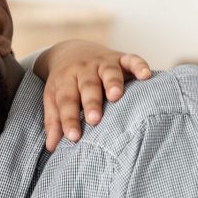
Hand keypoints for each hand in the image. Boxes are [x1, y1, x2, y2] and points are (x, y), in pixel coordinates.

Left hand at [34, 40, 151, 151]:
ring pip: (109, 72)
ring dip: (113, 83)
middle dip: (91, 102)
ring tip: (116, 97)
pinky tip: (146, 75)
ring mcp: (103, 62)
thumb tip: (51, 147)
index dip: (69, 119)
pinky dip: (139, 65)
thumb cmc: (64, 83)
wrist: (71, 50)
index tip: (73, 137)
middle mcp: (84, 70)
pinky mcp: (120, 57)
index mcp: (65, 81)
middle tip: (95, 119)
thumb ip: (54, 122)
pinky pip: (131, 59)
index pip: (66, 101)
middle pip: (87, 86)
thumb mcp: (53, 98)